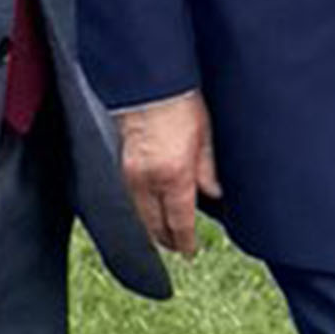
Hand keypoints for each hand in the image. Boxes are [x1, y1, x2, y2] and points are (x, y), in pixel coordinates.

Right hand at [116, 91, 218, 256]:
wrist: (149, 81)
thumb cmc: (179, 101)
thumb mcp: (205, 136)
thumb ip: (207, 170)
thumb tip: (213, 193)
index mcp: (174, 177)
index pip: (179, 223)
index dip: (185, 242)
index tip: (190, 252)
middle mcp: (148, 180)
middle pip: (154, 224)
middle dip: (166, 239)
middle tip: (177, 246)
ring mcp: (130, 173)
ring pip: (138, 213)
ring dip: (150, 225)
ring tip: (161, 233)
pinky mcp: (121, 162)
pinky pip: (129, 196)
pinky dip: (139, 207)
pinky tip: (147, 207)